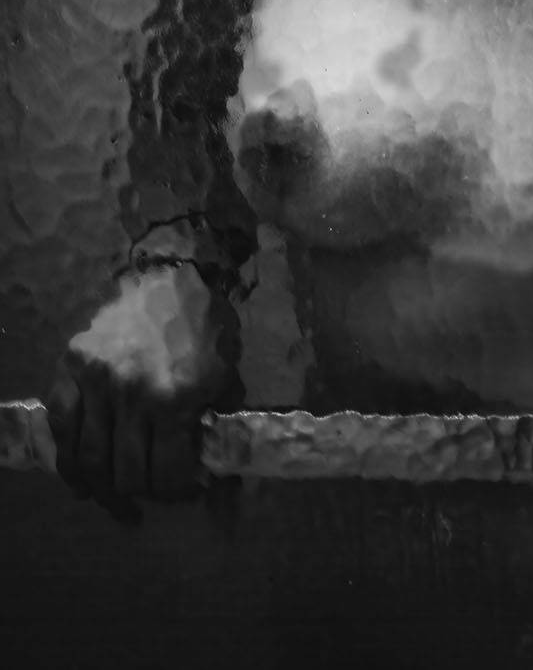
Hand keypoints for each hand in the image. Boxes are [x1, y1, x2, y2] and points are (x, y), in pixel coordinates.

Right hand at [47, 263, 237, 515]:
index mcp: (176, 398)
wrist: (175, 276)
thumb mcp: (228, 379)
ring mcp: (97, 380)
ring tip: (114, 500)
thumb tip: (221, 490)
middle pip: (127, 473)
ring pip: (89, 458)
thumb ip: (219, 432)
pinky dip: (67, 459)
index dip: (177, 492)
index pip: (168, 472)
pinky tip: (79, 478)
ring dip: (102, 489)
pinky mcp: (71, 366)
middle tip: (147, 498)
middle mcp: (132, 394)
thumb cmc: (207, 330)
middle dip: (141, 494)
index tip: (184, 493)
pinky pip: (61, 426)